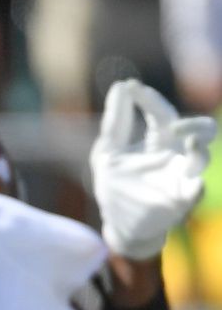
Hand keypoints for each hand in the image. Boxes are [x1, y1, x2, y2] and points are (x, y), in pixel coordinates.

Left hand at [91, 79, 215, 259]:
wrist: (119, 224)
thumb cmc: (115, 185)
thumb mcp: (108, 151)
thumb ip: (116, 122)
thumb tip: (122, 85)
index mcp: (158, 142)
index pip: (160, 114)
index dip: (148, 98)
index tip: (131, 86)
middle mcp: (174, 157)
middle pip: (197, 132)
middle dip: (194, 123)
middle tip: (173, 124)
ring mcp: (179, 178)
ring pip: (201, 159)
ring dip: (199, 150)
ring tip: (189, 141)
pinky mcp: (179, 201)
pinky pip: (195, 191)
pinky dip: (197, 185)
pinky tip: (195, 182)